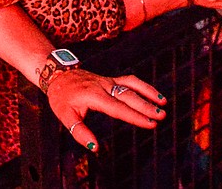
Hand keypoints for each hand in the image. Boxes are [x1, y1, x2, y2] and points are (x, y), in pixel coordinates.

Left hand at [46, 70, 163, 150]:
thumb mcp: (65, 116)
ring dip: (148, 93)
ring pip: (132, 85)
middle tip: (161, 117)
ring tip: (163, 103)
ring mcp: (108, 81)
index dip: (135, 116)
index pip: (118, 108)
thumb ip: (80, 132)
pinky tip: (155, 95)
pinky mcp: (111, 79)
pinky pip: (130, 81)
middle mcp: (103, 86)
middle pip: (128, 96)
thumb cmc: (62, 97)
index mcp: (94, 96)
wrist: (58, 74)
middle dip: (145, 106)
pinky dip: (143, 86)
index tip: (150, 124)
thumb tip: (95, 147)